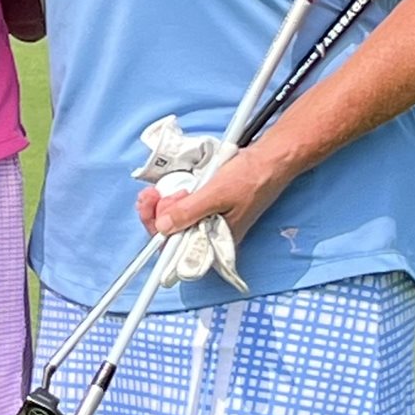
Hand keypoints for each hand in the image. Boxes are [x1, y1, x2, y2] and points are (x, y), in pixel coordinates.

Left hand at [131, 115, 266, 291]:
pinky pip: (184, 208)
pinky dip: (174, 198)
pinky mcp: (207, 209)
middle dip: (157, 213)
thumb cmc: (247, 180)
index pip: (177, 252)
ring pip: (176, 220)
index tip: (147, 209)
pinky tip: (174, 187)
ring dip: (163, 204)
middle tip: (154, 192)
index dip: (157, 233)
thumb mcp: (215, 194)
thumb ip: (189, 212)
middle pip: (172, 235)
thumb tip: (163, 229)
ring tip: (162, 188)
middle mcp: (210, 237)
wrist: (267, 162)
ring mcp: (208, 222)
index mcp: (216, 244)